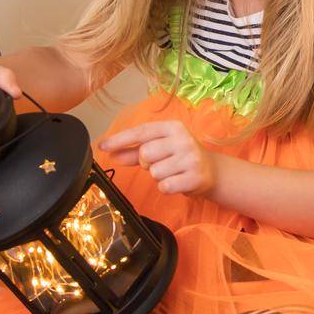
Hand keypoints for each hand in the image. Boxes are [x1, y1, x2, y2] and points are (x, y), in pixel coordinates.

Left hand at [100, 121, 217, 196]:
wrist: (212, 171)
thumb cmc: (180, 156)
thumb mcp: (160, 147)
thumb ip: (134, 151)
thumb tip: (111, 153)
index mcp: (173, 127)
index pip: (140, 132)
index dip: (120, 139)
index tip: (102, 146)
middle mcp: (183, 139)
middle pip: (145, 153)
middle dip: (146, 163)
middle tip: (160, 163)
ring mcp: (190, 158)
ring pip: (154, 172)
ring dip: (158, 176)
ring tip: (172, 172)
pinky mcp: (194, 177)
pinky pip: (165, 186)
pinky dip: (166, 187)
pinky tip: (177, 181)